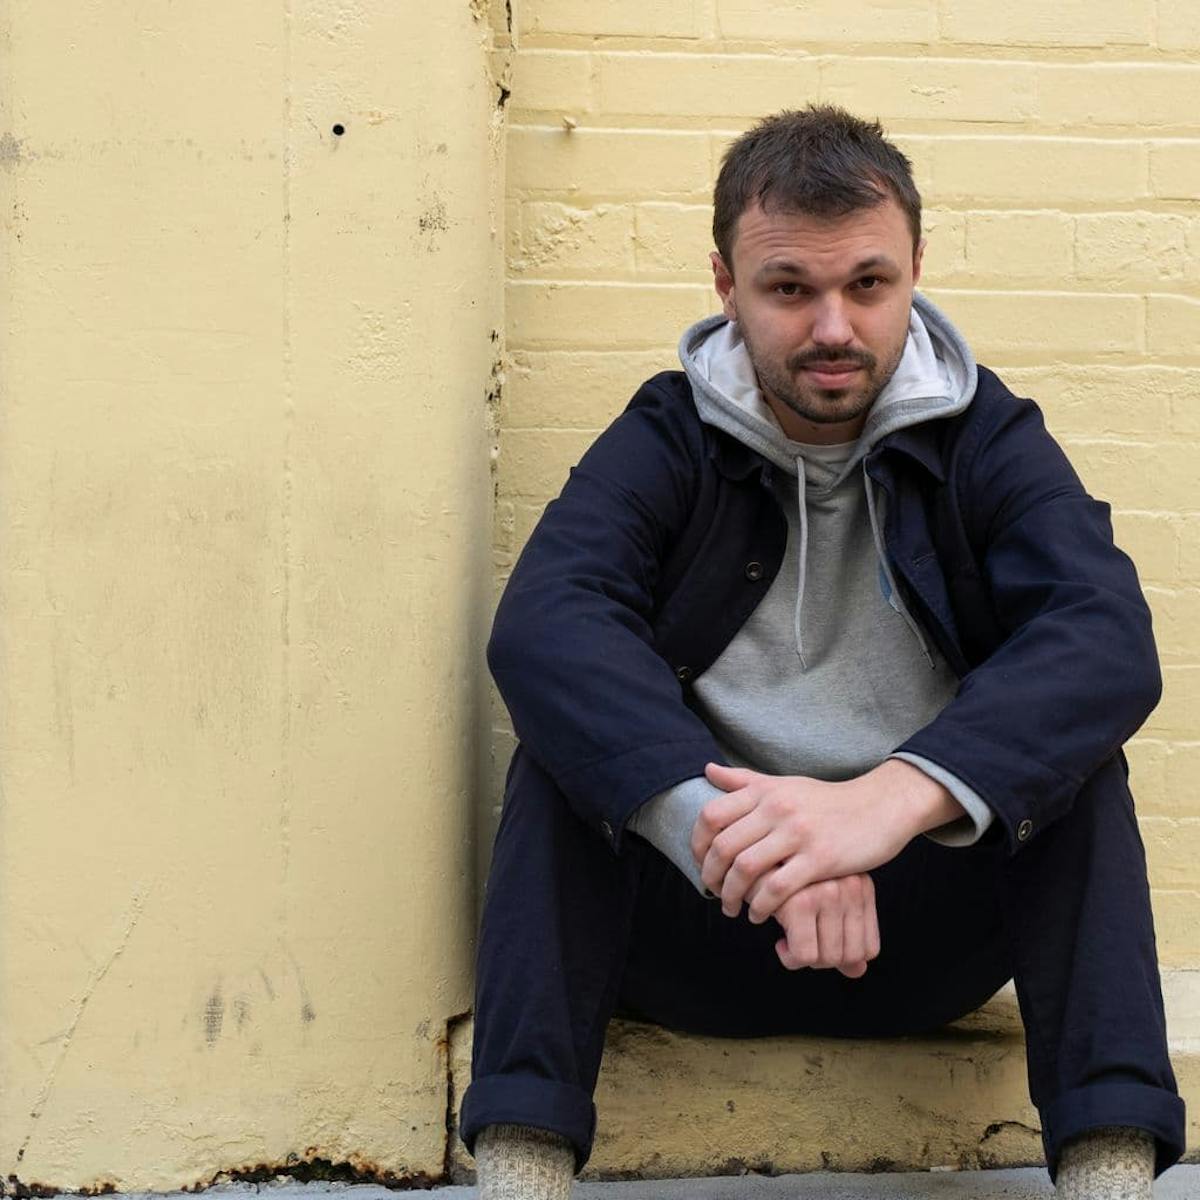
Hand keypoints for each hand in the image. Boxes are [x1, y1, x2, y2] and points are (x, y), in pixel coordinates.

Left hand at [692, 760, 952, 921]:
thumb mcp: (784, 784)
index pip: (711, 816)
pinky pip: (778, 888)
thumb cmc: (827, 800)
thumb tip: (708, 770)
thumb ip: (745, 780)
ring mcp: (798, 833)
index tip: (701, 863)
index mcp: (765, 791)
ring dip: (732, 896)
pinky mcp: (820, 858)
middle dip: (711, 876)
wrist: (879, 806)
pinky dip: (761, 906)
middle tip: (714, 893)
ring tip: (733, 908)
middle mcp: (777, 808)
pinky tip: (760, 914)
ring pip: (746, 869)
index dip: (698, 844)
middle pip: (723, 846)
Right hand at [771, 872, 880, 976]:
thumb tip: (857, 971)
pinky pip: (804, 956)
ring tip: (790, 940)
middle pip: (850, 956)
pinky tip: (780, 942)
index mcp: (861, 885)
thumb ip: (844, 936)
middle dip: (822, 961)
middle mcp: (850, 885)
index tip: (820, 944)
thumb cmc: (786, 884)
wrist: (748, 860)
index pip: (868, 949)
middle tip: (802, 944)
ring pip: (828, 958)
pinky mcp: (801, 902)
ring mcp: (827, 892)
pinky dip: (789, 958)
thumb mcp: (821, 906)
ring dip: (804, 960)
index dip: (842, 958)